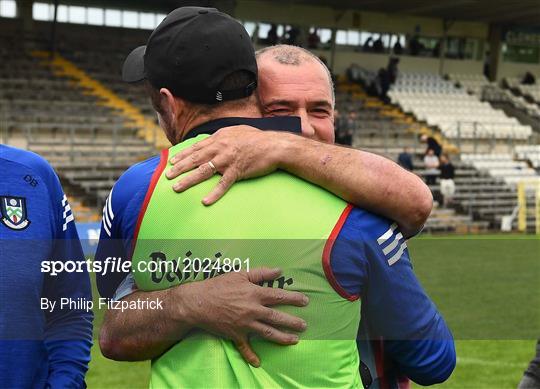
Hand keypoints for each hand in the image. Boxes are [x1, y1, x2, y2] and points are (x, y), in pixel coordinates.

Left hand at [166, 125, 280, 204]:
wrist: (274, 146)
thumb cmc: (257, 139)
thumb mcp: (237, 131)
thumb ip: (223, 136)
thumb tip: (213, 140)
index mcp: (219, 137)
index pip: (197, 147)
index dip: (183, 155)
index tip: (173, 161)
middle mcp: (220, 147)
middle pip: (195, 159)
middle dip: (179, 168)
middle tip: (167, 176)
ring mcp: (228, 160)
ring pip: (203, 171)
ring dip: (188, 180)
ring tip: (177, 188)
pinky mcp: (237, 171)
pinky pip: (223, 184)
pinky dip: (214, 193)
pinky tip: (205, 201)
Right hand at [181, 267, 307, 366]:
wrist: (197, 303)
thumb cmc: (218, 286)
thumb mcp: (240, 274)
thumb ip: (261, 273)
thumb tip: (279, 270)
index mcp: (255, 294)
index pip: (279, 296)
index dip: (293, 299)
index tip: (305, 301)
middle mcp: (253, 310)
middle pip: (277, 317)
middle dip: (292, 322)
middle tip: (304, 325)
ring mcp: (245, 324)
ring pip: (267, 333)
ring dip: (282, 338)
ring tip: (294, 340)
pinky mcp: (235, 335)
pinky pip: (245, 348)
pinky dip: (251, 356)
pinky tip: (258, 362)